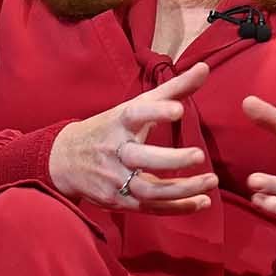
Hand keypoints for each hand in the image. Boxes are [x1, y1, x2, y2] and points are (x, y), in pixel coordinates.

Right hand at [49, 62, 216, 211]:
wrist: (64, 161)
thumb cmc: (109, 128)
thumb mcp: (135, 105)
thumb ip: (173, 88)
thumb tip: (205, 68)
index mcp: (118, 122)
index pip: (136, 114)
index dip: (156, 111)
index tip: (179, 109)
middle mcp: (115, 151)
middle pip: (141, 157)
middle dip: (171, 159)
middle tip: (199, 155)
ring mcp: (115, 179)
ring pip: (149, 189)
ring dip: (182, 190)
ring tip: (210, 182)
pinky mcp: (119, 201)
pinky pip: (151, 208)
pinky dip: (177, 208)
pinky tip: (202, 201)